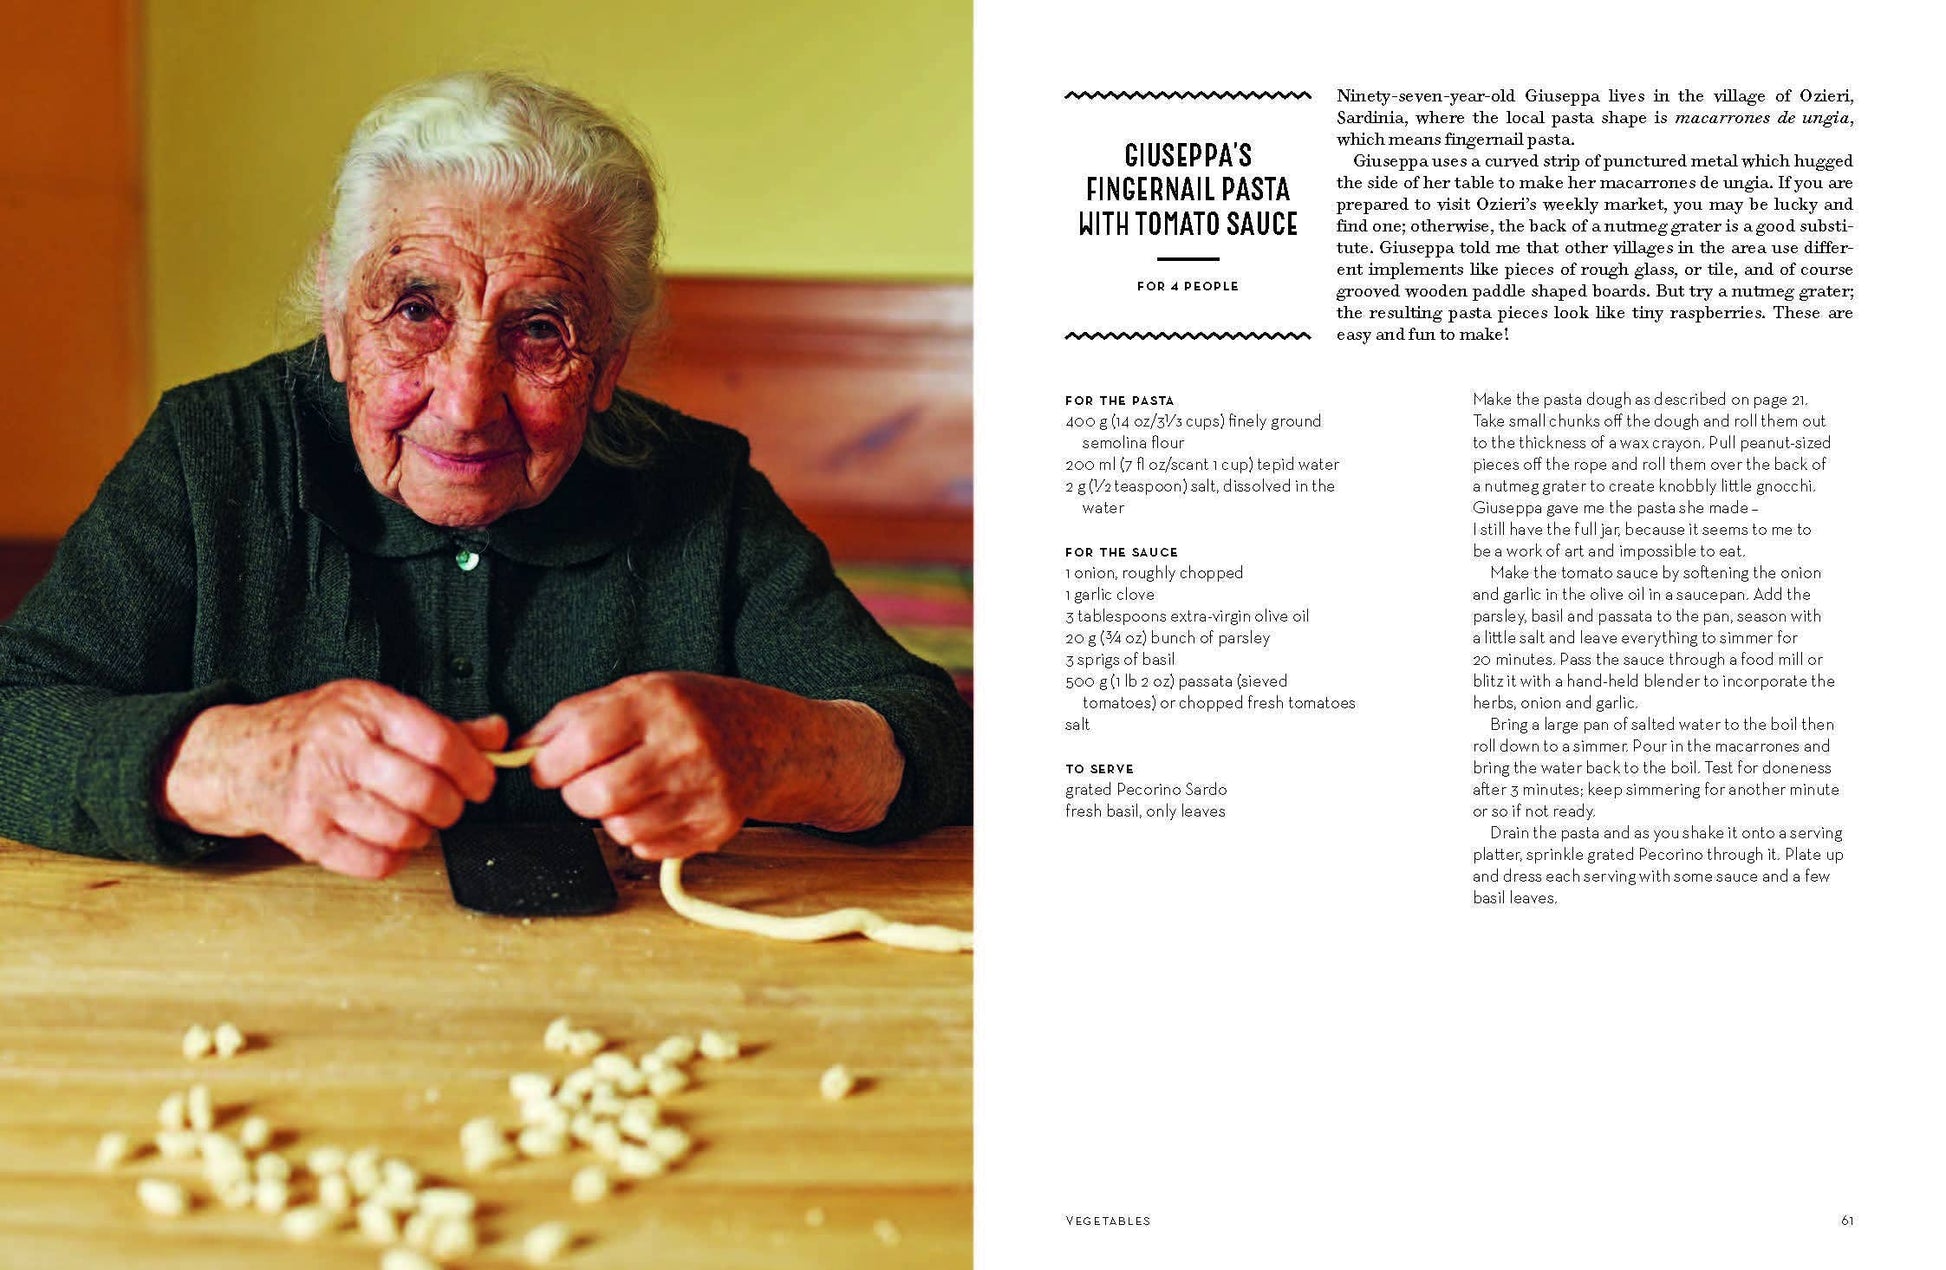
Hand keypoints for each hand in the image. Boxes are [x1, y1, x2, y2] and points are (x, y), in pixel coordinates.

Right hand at [159, 680, 504, 878]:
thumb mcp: (376, 710)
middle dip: (452, 807)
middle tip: (450, 805)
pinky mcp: (304, 834)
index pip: (439, 743)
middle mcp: (340, 749)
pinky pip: (371, 863)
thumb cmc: (318, 731)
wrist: (243, 757)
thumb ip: (441, 725)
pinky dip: (393, 858)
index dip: (473, 769)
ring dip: (423, 833)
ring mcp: (318, 794)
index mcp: (365, 709)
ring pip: (402, 831)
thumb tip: (498, 735)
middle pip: (425, 792)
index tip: (481, 782)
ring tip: (416, 821)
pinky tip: (389, 840)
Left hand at [517, 672, 902, 860]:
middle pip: (596, 795)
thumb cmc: (701, 710)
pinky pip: (648, 847)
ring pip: (618, 828)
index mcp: (660, 705)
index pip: (582, 743)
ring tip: (632, 788)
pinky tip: (658, 805)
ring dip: (610, 814)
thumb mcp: (642, 689)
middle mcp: (685, 748)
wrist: (776, 739)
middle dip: (577, 794)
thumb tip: (522, 747)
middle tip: (587, 780)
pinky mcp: (715, 827)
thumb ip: (578, 715)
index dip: (549, 763)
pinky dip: (639, 832)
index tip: (546, 767)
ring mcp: (705, 792)